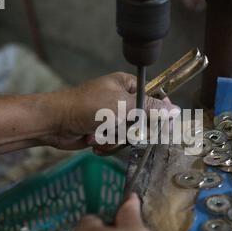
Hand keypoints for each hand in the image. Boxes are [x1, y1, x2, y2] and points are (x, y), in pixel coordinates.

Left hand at [41, 72, 177, 152]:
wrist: (55, 123)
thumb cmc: (87, 106)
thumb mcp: (121, 104)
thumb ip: (150, 108)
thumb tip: (176, 111)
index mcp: (128, 86)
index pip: (155, 99)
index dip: (160, 114)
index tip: (166, 128)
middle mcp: (122, 101)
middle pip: (144, 121)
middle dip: (128, 129)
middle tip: (118, 127)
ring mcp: (113, 118)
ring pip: (130, 135)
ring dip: (113, 138)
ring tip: (97, 132)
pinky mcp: (105, 133)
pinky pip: (117, 143)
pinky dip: (105, 144)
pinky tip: (92, 139)